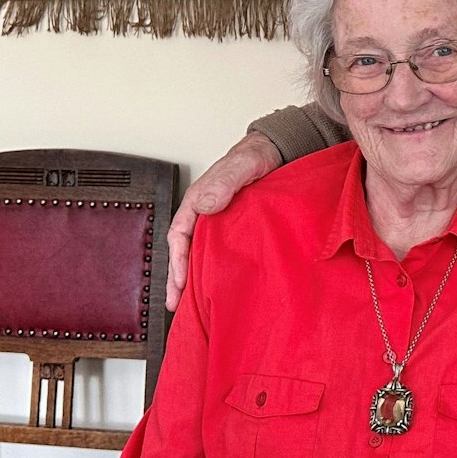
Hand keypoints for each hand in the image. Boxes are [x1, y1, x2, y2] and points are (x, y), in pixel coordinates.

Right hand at [165, 132, 281, 310]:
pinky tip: (218, 287)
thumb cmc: (256, 156)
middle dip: (178, 279)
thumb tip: (205, 205)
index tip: (180, 283)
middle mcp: (205, 215)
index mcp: (198, 201)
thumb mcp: (241, 166)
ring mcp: (220, 224)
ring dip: (194, 279)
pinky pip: (221, 253)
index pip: (179, 235)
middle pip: (185, 251)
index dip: (177, 261)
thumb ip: (224, 182)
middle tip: (176, 306)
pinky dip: (215, 271)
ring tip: (191, 306)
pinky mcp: (236, 231)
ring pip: (201, 255)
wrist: (280, 152)